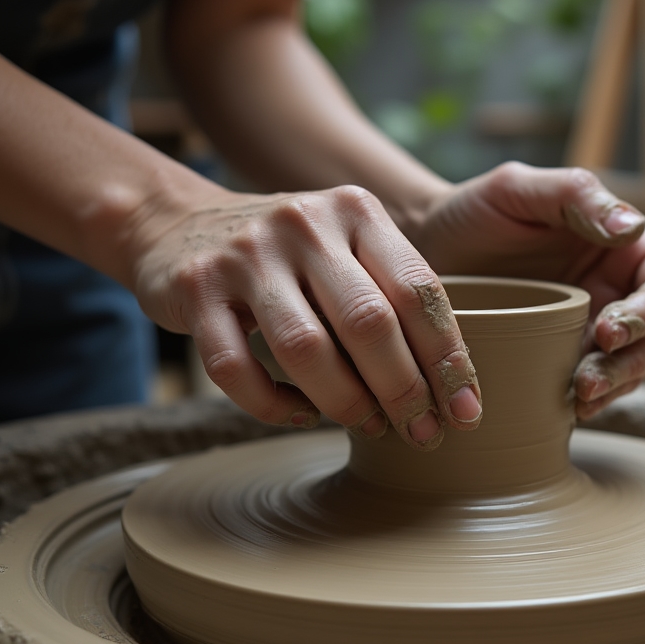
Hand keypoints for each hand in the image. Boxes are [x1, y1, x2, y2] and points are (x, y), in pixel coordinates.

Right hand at [131, 186, 482, 449]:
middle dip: (404, 390)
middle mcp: (305, 224)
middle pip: (369, 322)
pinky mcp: (196, 290)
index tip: (466, 408)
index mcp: (356, 211)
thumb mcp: (346, 246)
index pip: (417, 288)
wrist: (178, 223)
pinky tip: (302, 414)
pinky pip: (236, 368)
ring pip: (305, 350)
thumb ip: (391, 293)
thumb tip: (451, 384)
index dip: (447, 356)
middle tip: (423, 432)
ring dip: (346, 403)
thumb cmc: (290, 254)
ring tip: (370, 425)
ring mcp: (247, 255)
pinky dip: (273, 404)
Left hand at [408, 163, 644, 418]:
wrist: (423, 250)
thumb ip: (576, 197)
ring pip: (632, 371)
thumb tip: (634, 228)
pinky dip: (587, 403)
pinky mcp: (561, 361)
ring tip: (578, 397)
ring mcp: (591, 331)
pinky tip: (565, 409)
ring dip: (614, 388)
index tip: (609, 329)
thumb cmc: (473, 211)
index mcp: (625, 248)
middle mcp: (618, 292)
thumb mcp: (518, 189)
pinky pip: (591, 390)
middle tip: (587, 377)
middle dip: (632, 362)